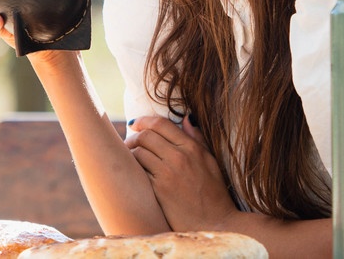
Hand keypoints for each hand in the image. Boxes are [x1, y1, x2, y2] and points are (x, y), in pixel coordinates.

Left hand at [125, 115, 237, 231]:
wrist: (216, 223)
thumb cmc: (215, 195)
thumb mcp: (211, 162)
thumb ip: (198, 139)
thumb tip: (187, 119)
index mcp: (193, 148)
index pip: (161, 124)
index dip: (144, 120)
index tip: (135, 123)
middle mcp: (179, 157)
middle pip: (146, 135)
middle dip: (133, 136)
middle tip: (129, 142)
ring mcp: (168, 173)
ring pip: (138, 152)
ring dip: (129, 152)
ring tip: (128, 158)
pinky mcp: (158, 189)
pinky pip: (139, 171)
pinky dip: (133, 168)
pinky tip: (132, 172)